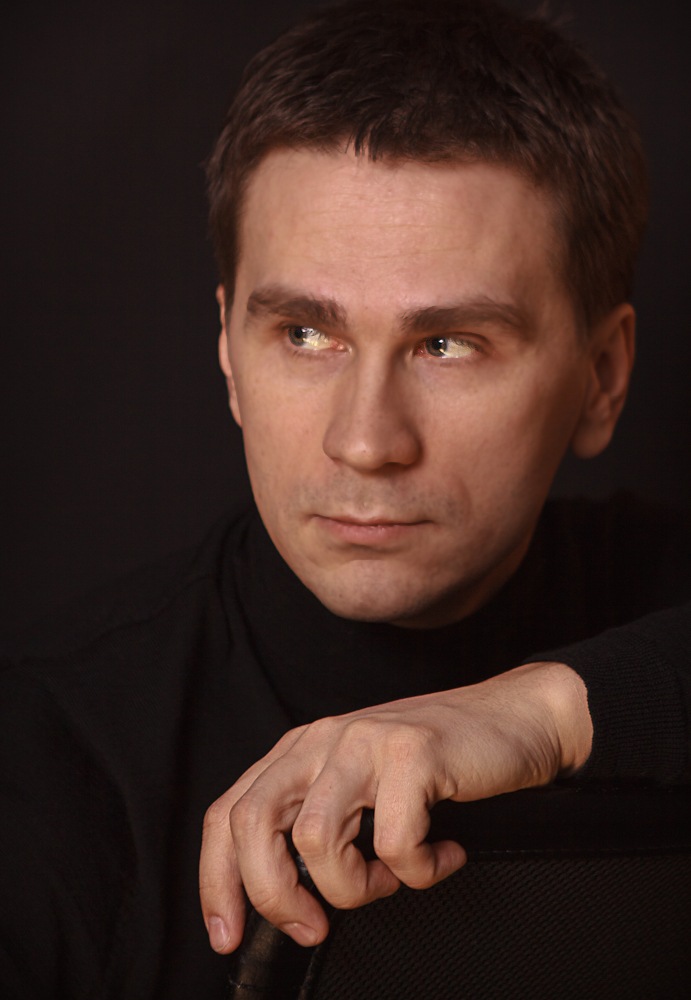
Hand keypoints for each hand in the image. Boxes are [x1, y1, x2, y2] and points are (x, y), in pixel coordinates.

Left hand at [199, 660, 591, 952]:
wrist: (516, 718)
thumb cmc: (442, 762)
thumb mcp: (363, 786)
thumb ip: (320, 822)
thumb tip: (286, 904)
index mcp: (302, 750)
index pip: (229, 814)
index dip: (216, 880)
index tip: (227, 935)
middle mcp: (324, 740)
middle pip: (254, 824)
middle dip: (273, 896)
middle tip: (312, 927)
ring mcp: (366, 741)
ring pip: (315, 839)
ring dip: (353, 887)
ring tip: (392, 881)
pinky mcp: (413, 752)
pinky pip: (394, 843)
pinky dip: (419, 872)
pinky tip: (443, 856)